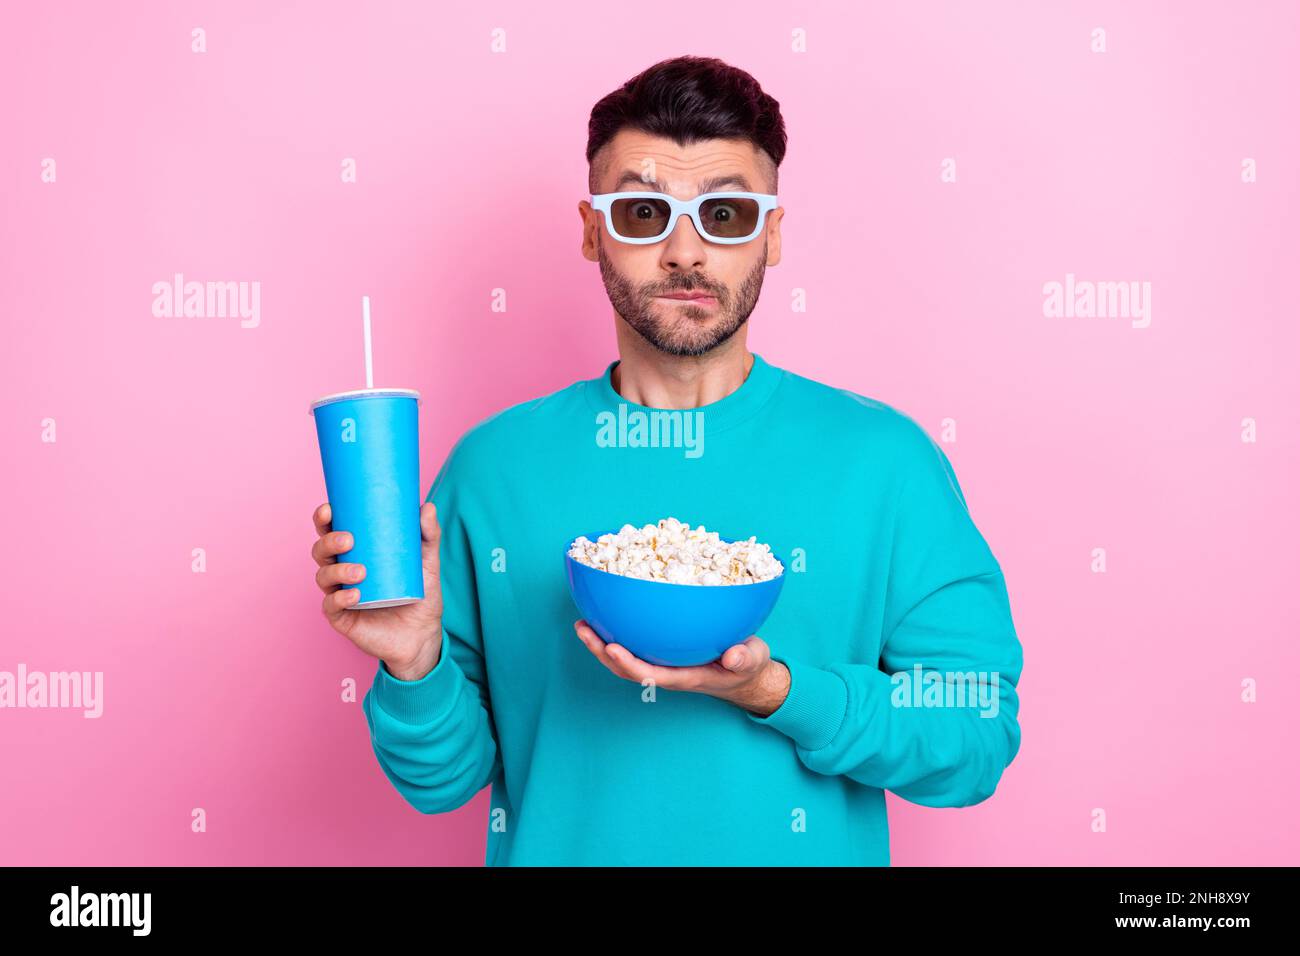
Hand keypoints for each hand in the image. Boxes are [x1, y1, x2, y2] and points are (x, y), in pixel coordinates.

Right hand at [312, 501, 444, 680]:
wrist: (423, 633)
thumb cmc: (420, 593)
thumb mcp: (427, 562)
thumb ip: (428, 535)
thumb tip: (427, 507)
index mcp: (355, 553)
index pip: (332, 531)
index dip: (323, 519)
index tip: (329, 509)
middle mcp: (342, 571)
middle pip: (321, 551)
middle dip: (328, 541)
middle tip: (349, 540)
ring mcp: (340, 595)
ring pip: (323, 577)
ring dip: (337, 571)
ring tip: (360, 572)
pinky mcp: (342, 618)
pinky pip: (331, 606)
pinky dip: (339, 599)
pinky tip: (354, 595)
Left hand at [573, 620, 790, 715]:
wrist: (744, 671)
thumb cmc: (745, 666)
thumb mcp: (751, 660)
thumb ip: (744, 658)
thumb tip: (734, 656)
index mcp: (686, 677)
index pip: (651, 675)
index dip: (629, 663)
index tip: (611, 647)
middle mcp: (668, 672)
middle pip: (627, 668)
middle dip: (602, 652)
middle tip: (583, 629)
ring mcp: (663, 663)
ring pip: (625, 657)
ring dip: (600, 643)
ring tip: (581, 622)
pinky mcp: (662, 652)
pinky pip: (634, 644)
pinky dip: (616, 632)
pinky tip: (604, 613)